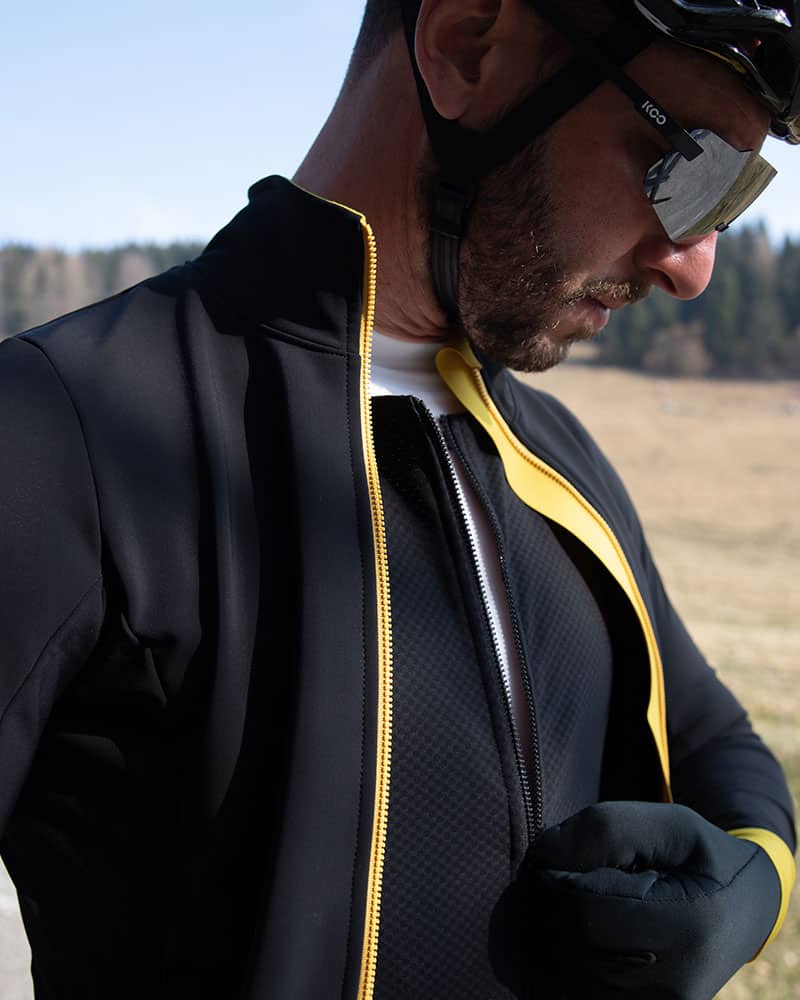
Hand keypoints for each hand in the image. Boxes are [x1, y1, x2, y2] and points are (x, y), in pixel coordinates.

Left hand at [491, 801, 780, 999]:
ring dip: (551, 932)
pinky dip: (567, 956)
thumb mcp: (665, 822)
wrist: (744, 908)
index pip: (585, 913)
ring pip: (570, 973)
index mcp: (689, 926)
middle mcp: (679, 983)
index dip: (551, 885)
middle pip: (572, 948)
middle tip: (546, 877)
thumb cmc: (697, 855)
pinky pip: (582, 990)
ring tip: (567, 899)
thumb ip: (604, 830)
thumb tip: (543, 857)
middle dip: (544, 908)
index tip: (548, 861)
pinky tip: (579, 927)